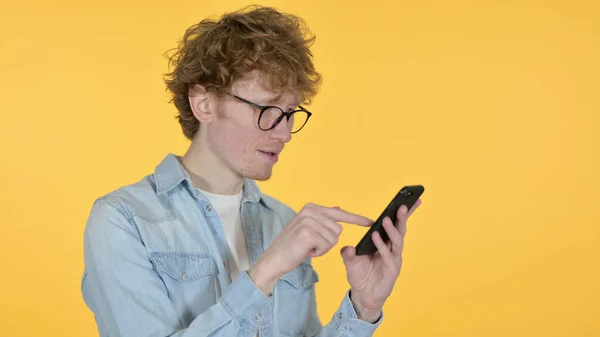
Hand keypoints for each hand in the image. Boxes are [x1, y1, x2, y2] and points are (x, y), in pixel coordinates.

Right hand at [248, 203, 372, 294]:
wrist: (274, 259)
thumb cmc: (292, 246)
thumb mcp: (308, 228)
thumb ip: (324, 219)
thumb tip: (338, 208)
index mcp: (311, 207)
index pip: (339, 213)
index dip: (357, 219)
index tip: (371, 222)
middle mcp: (310, 211)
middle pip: (338, 229)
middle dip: (328, 242)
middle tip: (311, 245)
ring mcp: (308, 221)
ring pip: (334, 238)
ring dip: (323, 248)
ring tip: (307, 247)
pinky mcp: (308, 233)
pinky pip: (328, 245)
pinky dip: (319, 252)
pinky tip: (306, 251)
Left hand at [341, 199, 421, 322]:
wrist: (362, 296)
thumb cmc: (360, 275)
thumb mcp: (351, 261)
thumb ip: (349, 252)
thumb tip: (346, 245)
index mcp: (386, 244)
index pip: (395, 225)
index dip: (400, 214)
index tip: (405, 200)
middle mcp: (392, 250)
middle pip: (400, 230)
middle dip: (402, 217)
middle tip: (402, 204)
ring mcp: (394, 260)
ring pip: (396, 242)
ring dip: (392, 230)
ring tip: (386, 219)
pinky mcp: (392, 271)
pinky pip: (388, 256)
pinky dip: (382, 246)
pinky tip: (376, 237)